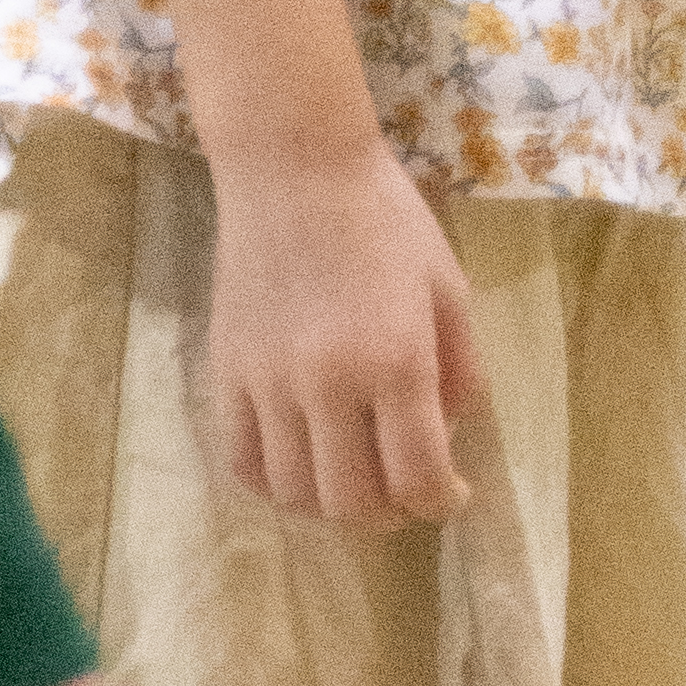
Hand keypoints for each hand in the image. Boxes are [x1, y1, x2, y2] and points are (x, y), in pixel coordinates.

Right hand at [204, 142, 478, 528]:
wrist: (295, 170)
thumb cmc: (386, 219)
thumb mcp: (448, 287)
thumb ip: (460, 369)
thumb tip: (452, 433)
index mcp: (396, 360)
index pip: (417, 475)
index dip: (441, 503)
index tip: (452, 497)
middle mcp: (328, 383)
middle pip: (352, 500)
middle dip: (390, 514)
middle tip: (406, 495)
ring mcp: (268, 384)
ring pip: (294, 493)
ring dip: (331, 506)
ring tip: (355, 483)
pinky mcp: (225, 374)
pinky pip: (243, 461)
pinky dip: (275, 484)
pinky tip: (302, 468)